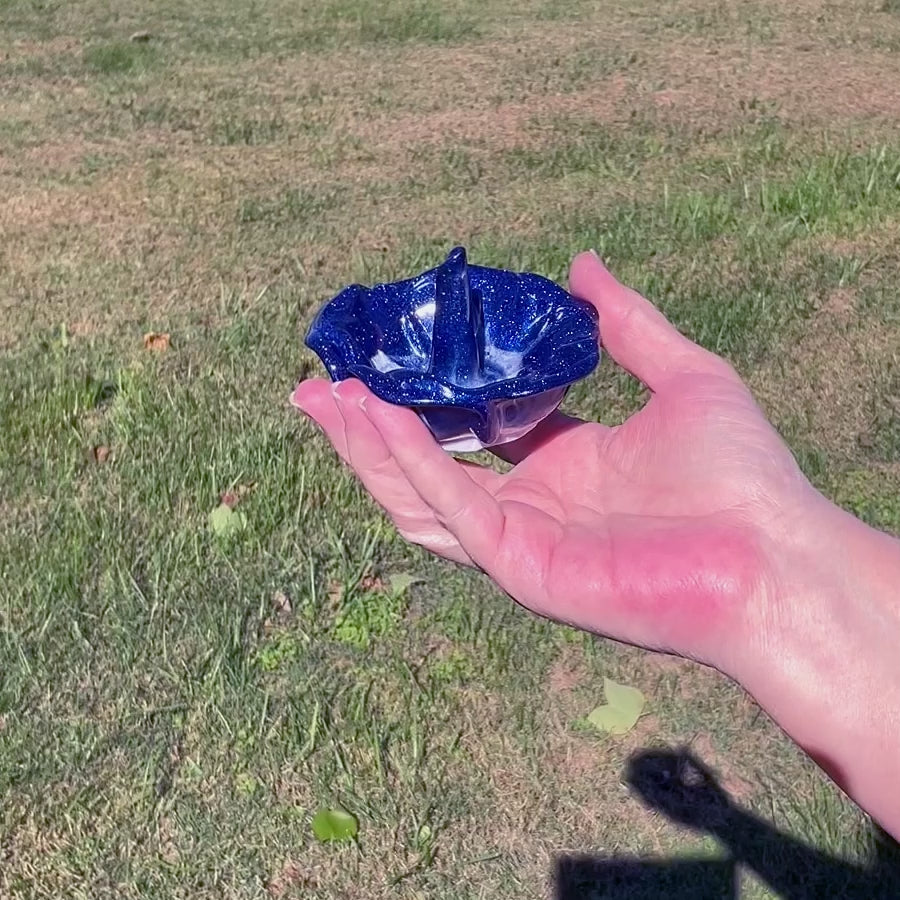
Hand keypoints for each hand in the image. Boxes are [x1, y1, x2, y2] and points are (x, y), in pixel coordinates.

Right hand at [291, 252, 816, 674]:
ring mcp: (518, 541)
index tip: (384, 361)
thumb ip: (628, 323)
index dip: (426, 398)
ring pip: (419, 495)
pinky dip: (411, 462)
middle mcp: (529, 507)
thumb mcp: (683, 375)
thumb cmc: (742, 478)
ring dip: (369, 449)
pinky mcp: (519, 565)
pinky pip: (452, 508)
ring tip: (326, 398)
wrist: (777, 556)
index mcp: (561, 468)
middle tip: (316, 385)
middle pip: (426, 467)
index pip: (472, 432)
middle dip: (366, 430)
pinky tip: (378, 414)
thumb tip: (584, 263)